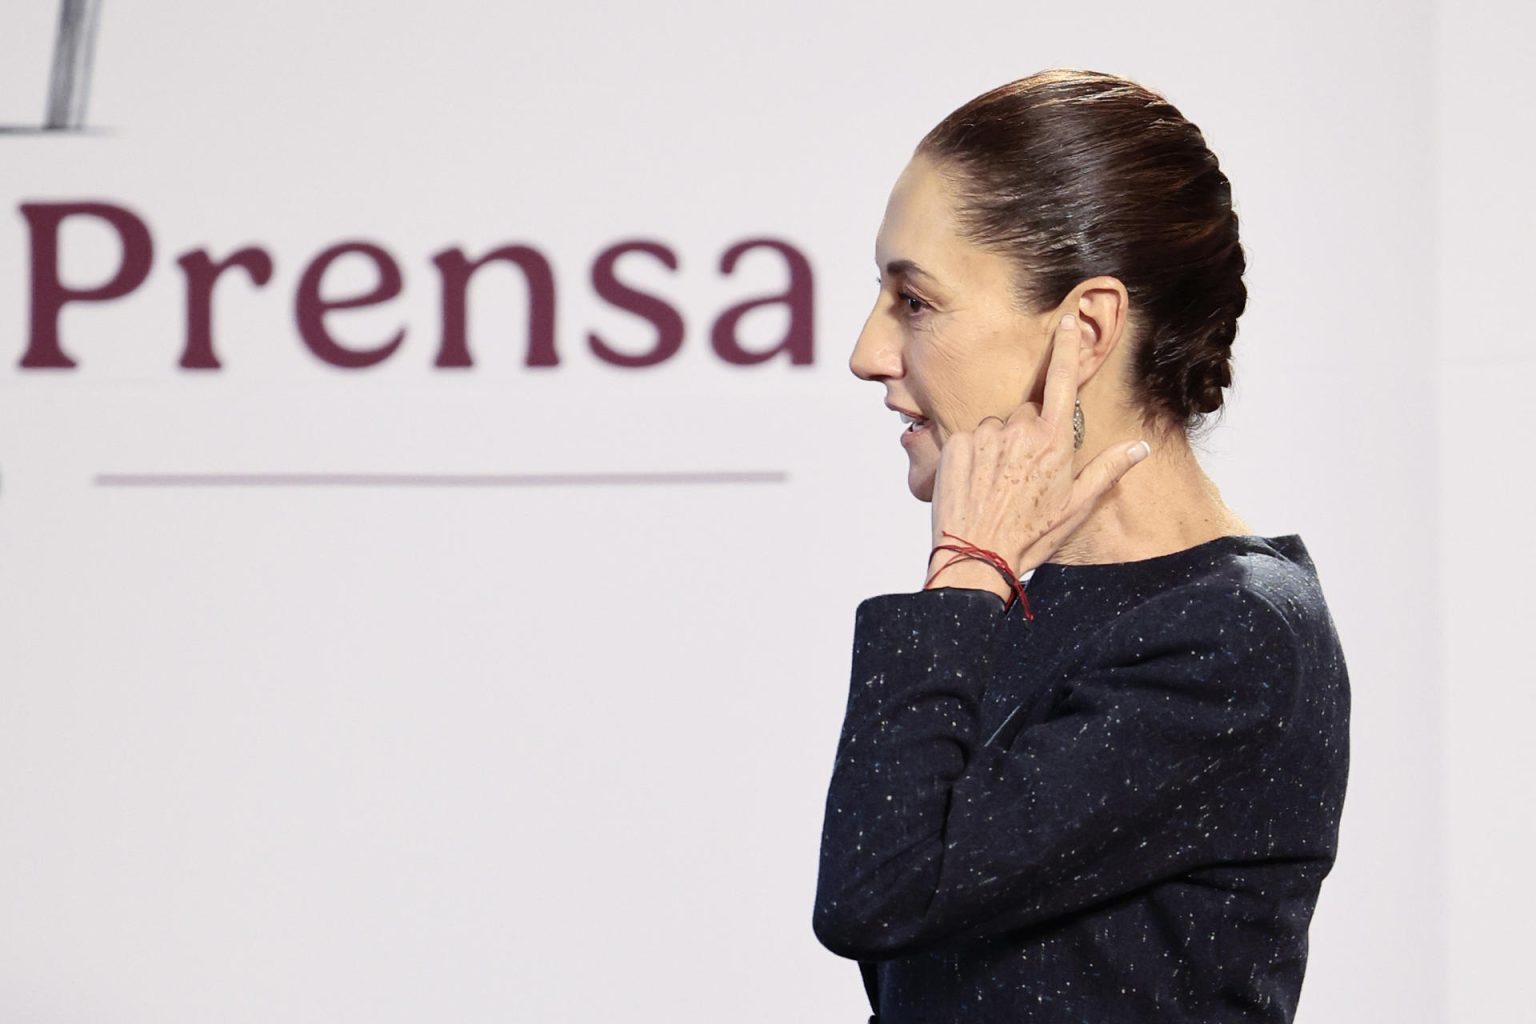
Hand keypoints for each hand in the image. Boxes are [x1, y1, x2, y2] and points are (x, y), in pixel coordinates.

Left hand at [928, 314, 1150, 582]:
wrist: (975, 556)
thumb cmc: (1029, 536)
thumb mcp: (1076, 507)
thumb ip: (1109, 470)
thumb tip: (1140, 447)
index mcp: (1054, 441)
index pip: (1063, 381)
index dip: (1066, 348)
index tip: (1067, 321)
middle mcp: (1019, 430)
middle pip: (1027, 414)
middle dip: (1028, 434)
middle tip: (1024, 475)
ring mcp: (985, 435)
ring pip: (996, 428)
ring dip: (998, 447)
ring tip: (998, 485)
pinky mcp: (956, 444)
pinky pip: (969, 440)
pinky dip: (973, 456)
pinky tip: (977, 484)